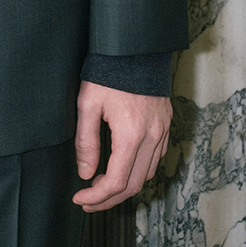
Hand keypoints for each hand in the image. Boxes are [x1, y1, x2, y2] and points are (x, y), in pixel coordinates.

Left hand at [72, 81, 170, 211]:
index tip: (79, 198)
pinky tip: (123, 166)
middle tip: (88, 200)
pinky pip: (156, 158)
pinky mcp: (166, 124)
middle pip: (133, 185)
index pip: (115, 182)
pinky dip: (140, 170)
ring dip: (125, 185)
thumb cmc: (108, 72)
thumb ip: (86, 141)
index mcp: (131, 135)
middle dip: (109, 198)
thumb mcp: (88, 103)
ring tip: (102, 184)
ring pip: (147, 174)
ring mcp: (162, 131)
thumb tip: (85, 174)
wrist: (133, 46)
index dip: (96, 196)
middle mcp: (152, 137)